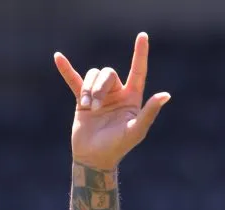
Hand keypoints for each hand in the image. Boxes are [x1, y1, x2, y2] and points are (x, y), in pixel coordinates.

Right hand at [54, 32, 170, 169]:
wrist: (94, 158)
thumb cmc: (118, 147)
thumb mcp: (136, 130)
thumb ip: (150, 112)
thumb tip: (166, 95)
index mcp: (132, 98)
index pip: (138, 71)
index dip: (140, 54)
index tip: (142, 36)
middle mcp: (117, 93)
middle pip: (108, 73)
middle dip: (99, 87)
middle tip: (94, 107)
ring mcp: (100, 95)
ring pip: (93, 77)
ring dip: (88, 90)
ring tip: (87, 108)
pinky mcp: (82, 99)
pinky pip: (74, 80)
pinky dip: (66, 70)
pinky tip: (58, 58)